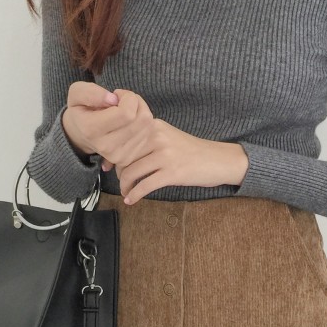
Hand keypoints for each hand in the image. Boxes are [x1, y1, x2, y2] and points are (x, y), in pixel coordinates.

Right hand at [61, 82, 148, 161]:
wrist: (80, 136)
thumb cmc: (81, 110)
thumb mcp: (77, 93)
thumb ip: (91, 92)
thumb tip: (113, 99)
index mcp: (92, 130)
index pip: (127, 112)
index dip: (127, 97)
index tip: (116, 95)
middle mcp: (107, 147)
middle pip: (142, 119)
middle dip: (136, 102)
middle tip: (123, 101)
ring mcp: (119, 156)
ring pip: (148, 125)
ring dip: (141, 111)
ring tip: (126, 110)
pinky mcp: (129, 158)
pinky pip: (149, 134)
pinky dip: (143, 123)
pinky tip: (129, 122)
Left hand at [108, 113, 249, 204]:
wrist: (218, 160)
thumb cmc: (192, 151)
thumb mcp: (168, 136)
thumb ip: (147, 141)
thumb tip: (120, 154)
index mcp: (154, 126)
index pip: (123, 141)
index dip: (112, 157)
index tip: (108, 167)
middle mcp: (157, 138)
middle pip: (124, 157)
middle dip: (119, 173)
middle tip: (122, 182)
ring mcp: (165, 155)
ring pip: (131, 172)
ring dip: (125, 186)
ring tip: (127, 192)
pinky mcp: (172, 173)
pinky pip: (144, 186)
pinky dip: (134, 195)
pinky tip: (132, 200)